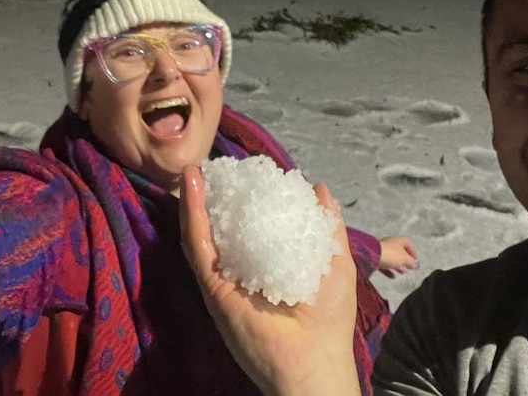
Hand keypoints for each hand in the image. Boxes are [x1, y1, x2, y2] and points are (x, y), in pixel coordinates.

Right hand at [179, 165, 361, 395]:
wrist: (312, 362)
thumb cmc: (329, 316)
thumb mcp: (336, 261)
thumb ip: (328, 226)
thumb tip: (320, 187)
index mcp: (273, 261)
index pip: (257, 222)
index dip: (253, 194)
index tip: (253, 170)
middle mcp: (246, 267)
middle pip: (227, 224)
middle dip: (222, 193)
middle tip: (221, 165)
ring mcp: (226, 276)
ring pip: (206, 230)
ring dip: (199, 197)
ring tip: (198, 167)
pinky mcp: (212, 285)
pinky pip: (197, 245)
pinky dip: (192, 213)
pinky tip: (192, 185)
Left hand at [379, 235, 418, 278]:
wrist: (372, 256)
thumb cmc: (391, 254)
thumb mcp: (405, 259)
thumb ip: (412, 263)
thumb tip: (416, 265)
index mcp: (398, 240)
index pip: (408, 243)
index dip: (412, 251)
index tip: (415, 259)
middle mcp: (390, 243)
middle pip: (399, 251)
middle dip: (405, 260)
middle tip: (409, 267)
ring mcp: (382, 250)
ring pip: (392, 258)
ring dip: (398, 265)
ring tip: (402, 272)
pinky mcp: (375, 258)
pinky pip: (384, 264)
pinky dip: (389, 270)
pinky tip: (392, 276)